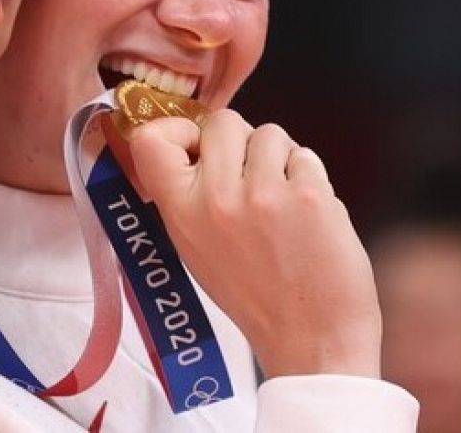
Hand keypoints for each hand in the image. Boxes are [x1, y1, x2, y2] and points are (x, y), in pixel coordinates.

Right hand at [127, 110, 382, 377]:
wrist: (309, 339)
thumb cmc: (255, 294)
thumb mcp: (195, 248)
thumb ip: (189, 195)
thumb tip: (195, 143)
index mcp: (180, 213)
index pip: (150, 138)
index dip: (178, 129)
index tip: (197, 146)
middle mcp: (216, 199)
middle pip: (223, 121)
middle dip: (242, 142)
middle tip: (250, 178)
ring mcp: (264, 195)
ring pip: (270, 134)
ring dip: (280, 159)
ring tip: (282, 201)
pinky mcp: (309, 197)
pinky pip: (305, 156)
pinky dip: (310, 178)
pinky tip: (307, 213)